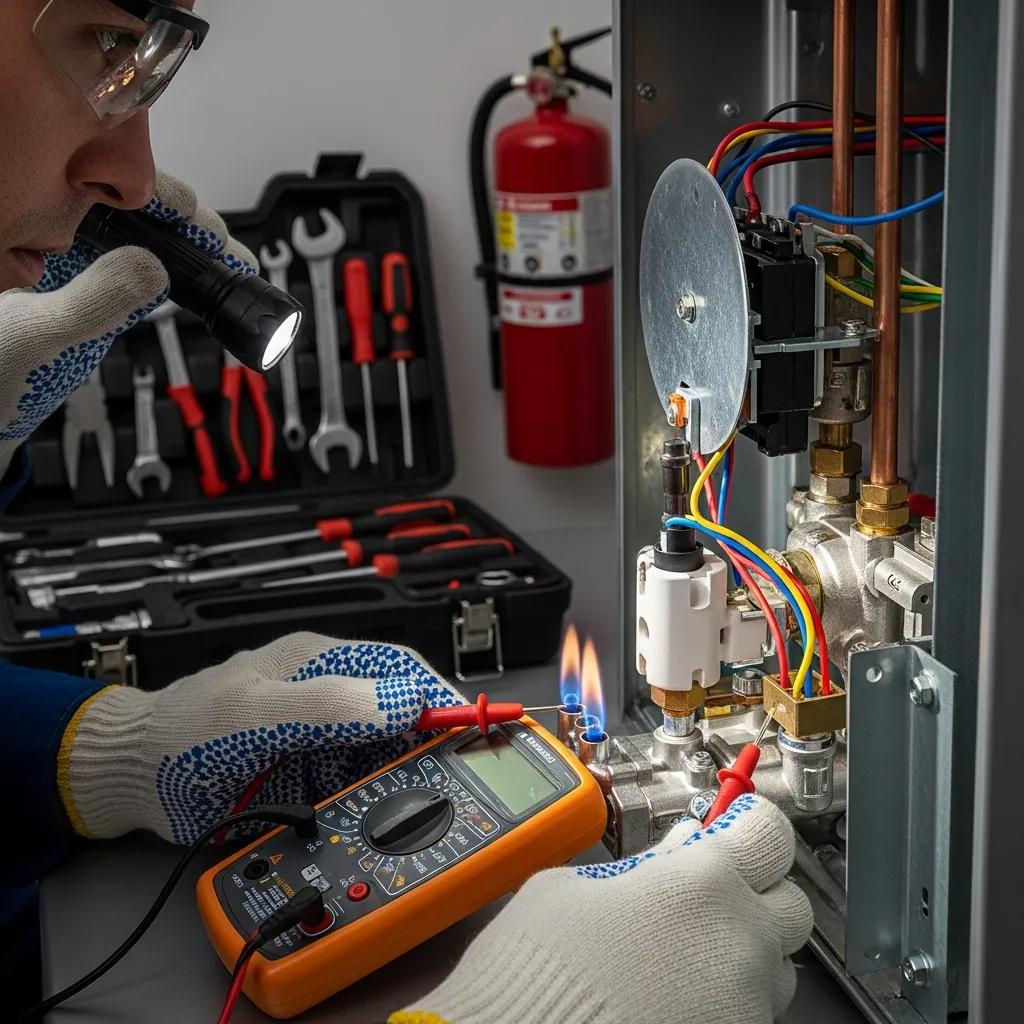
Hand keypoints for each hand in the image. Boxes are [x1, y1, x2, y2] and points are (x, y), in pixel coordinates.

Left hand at [0, 171, 255, 478]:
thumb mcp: (33, 333)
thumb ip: (89, 303)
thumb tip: (152, 269)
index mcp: (37, 223)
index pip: (102, 185)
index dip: (151, 190)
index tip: (186, 211)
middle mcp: (64, 234)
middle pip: (138, 209)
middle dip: (188, 222)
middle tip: (223, 247)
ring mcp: (86, 263)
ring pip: (151, 240)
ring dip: (195, 250)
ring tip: (236, 266)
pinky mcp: (101, 292)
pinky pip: (149, 273)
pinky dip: (186, 276)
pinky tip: (212, 283)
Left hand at [59, 634, 464, 843]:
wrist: (134, 779)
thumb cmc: (185, 732)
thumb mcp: (256, 715)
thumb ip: (327, 706)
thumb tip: (402, 700)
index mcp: (319, 662)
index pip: (398, 669)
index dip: (438, 696)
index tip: (469, 729)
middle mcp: (327, 695)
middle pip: (399, 712)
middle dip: (425, 742)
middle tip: (447, 777)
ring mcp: (320, 735)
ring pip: (383, 752)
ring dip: (397, 776)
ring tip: (406, 802)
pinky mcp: (310, 773)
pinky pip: (356, 783)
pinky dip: (368, 799)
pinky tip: (367, 815)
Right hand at [393, 794, 812, 1023]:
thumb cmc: (538, 968)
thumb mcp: (574, 887)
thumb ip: (645, 864)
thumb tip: (678, 852)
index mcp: (702, 883)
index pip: (770, 832)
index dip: (749, 824)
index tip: (734, 826)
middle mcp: (739, 944)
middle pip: (791, 903)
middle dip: (755, 892)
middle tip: (708, 895)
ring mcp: (744, 1004)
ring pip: (775, 967)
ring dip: (743, 952)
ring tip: (684, 955)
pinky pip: (750, 1009)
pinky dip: (726, 996)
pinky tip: (675, 993)